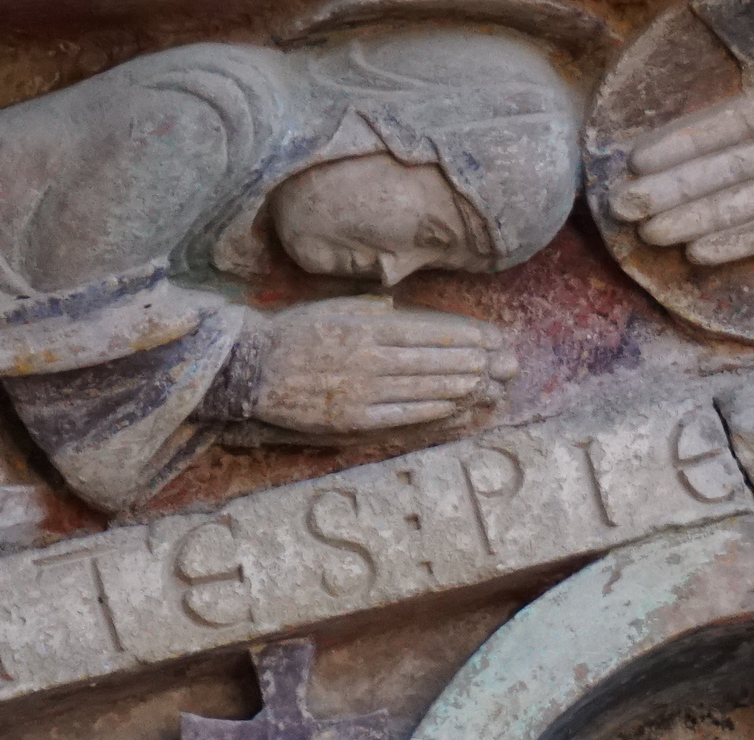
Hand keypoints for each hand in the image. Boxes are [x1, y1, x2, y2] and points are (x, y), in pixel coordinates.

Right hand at [223, 298, 516, 435]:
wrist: (249, 367)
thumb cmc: (291, 334)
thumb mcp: (329, 308)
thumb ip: (366, 308)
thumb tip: (396, 307)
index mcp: (364, 326)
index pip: (427, 330)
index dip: (463, 335)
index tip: (490, 336)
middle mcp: (369, 357)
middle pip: (433, 359)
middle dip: (473, 360)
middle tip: (504, 362)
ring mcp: (363, 389)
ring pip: (424, 386)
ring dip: (461, 384)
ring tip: (490, 382)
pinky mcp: (354, 418)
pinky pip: (404, 413)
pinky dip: (434, 409)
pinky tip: (457, 406)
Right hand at [613, 37, 753, 264]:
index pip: (725, 127)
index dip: (681, 145)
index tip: (637, 162)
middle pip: (725, 170)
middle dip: (675, 189)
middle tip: (626, 209)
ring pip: (746, 203)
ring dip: (699, 218)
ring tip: (654, 235)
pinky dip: (745, 240)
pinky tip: (704, 251)